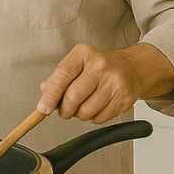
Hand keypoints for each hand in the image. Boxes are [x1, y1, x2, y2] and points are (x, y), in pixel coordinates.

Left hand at [37, 42, 173, 123]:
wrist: (131, 68)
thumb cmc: (99, 66)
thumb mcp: (76, 63)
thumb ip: (58, 78)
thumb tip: (45, 93)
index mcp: (84, 53)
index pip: (63, 75)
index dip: (51, 95)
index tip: (43, 108)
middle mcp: (101, 65)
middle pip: (73, 97)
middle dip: (65, 110)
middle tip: (65, 109)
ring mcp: (115, 82)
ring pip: (86, 111)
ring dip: (79, 115)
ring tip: (83, 105)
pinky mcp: (125, 98)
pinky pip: (99, 119)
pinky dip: (93, 118)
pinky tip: (96, 106)